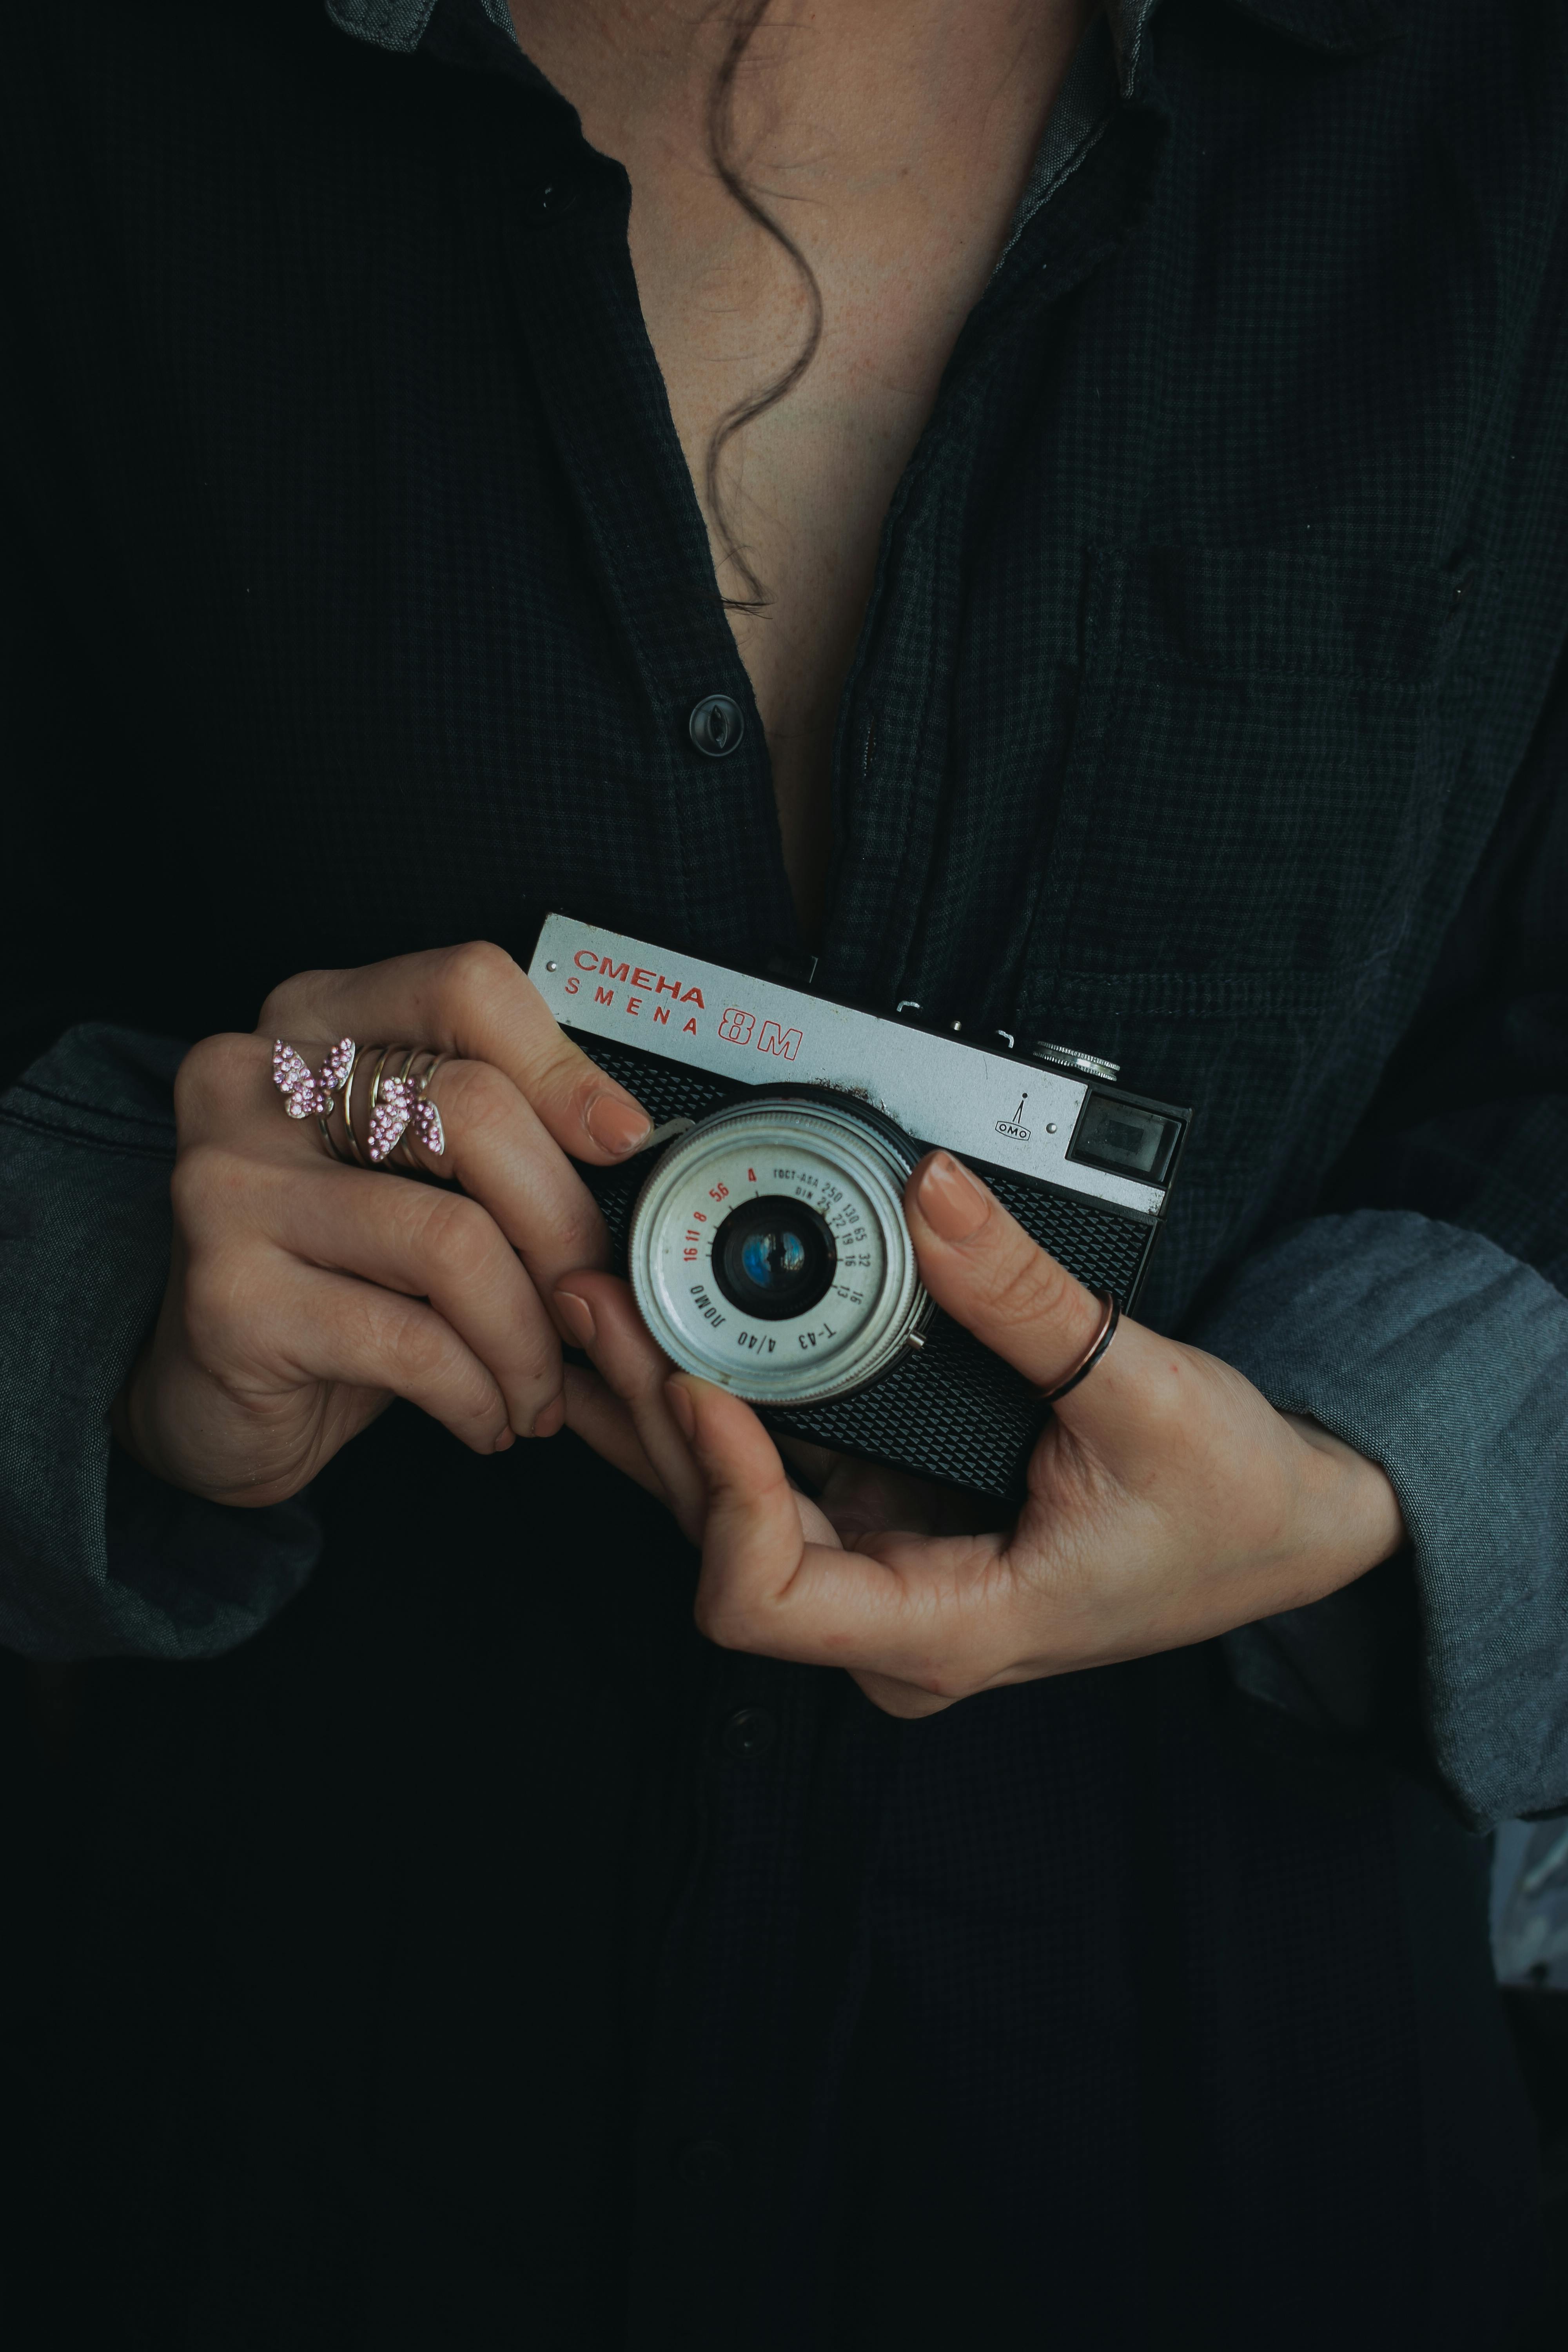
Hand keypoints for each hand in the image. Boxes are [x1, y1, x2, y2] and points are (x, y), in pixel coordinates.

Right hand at [115, 941, 652, 1507]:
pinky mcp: (229, 1298)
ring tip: (542, 1388)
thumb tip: (627, 1144)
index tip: (622, 1144)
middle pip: (473, 1110)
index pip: (464, 988)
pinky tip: (489, 1419)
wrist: (218, 1398)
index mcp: (314, 1022)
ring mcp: (231, 1187)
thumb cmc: (339, 1276)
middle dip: (562, 1225)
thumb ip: (496, 1132)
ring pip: (452, 1240)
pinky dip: (478, 1394)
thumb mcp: (415, 1176)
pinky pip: (410, 1341)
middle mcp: (255, 1084)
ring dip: (528, 1336)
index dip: (563, 1066)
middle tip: (589, 1300)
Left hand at [554, 1151, 1405, 1717]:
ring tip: (600, 1298)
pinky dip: (709, 1411)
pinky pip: (766, 1479)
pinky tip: (660, 1337)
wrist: (1284, 1531)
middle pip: (718, 1543)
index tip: (701, 1382)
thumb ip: (1030, 1301)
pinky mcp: (885, 1528)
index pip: (766, 1601)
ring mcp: (882, 1580)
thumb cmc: (1234, 1503)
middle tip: (596, 1295)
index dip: (717, 1491)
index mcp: (951, 1630)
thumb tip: (934, 1191)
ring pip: (725, 1511)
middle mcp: (893, 1625)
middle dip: (652, 1420)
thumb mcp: (1147, 1397)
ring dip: (658, 1410)